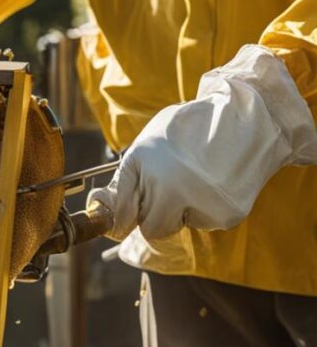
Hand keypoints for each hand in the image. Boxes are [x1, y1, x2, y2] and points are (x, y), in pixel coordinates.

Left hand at [90, 45, 316, 240]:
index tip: (121, 218)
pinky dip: (204, 208)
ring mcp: (200, 203)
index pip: (119, 216)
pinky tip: (214, 181)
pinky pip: (202, 223)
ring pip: (175, 227)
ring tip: (193, 179)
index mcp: (144, 167)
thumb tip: (97, 207)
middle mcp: (170, 188)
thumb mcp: (146, 147)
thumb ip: (122, 182)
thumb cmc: (189, 129)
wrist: (248, 118)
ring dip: (178, 211)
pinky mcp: (225, 215)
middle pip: (149, 228)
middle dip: (154, 213)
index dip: (117, 220)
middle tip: (169, 186)